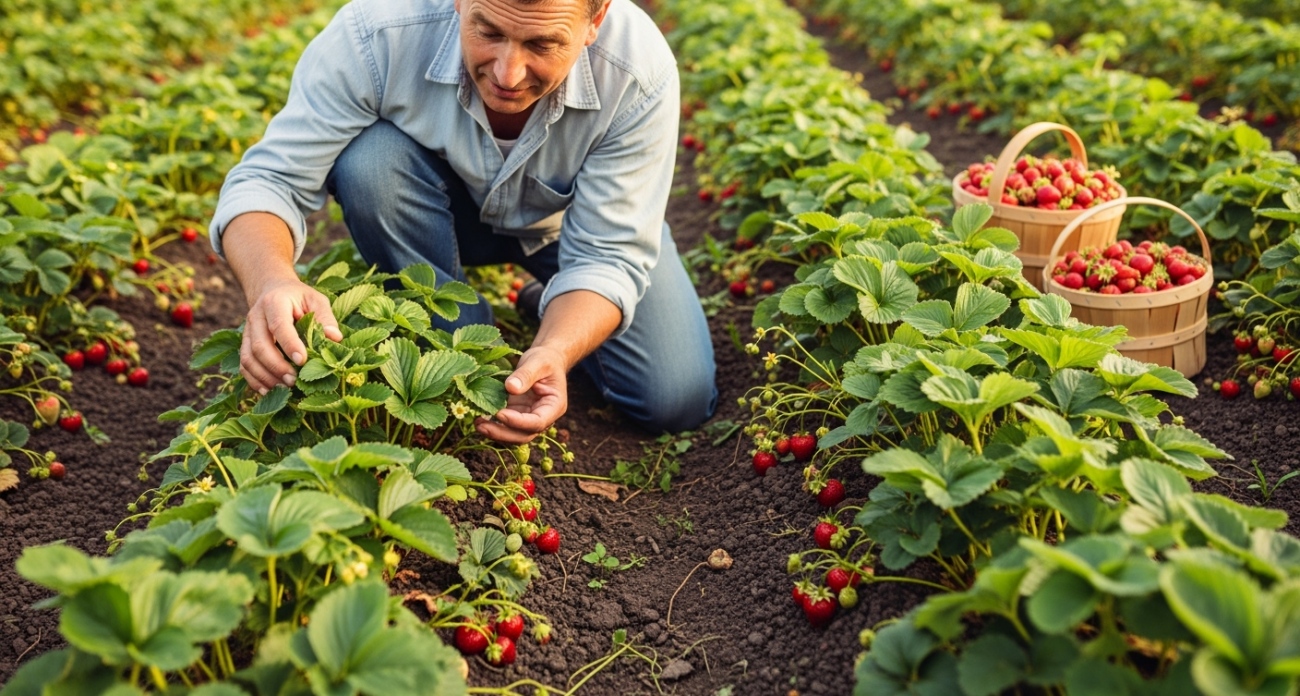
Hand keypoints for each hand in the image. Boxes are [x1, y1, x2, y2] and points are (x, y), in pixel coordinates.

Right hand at [239, 278, 342, 393]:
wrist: (272, 290)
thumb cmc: (298, 298)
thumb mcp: (315, 300)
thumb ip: (325, 318)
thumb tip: (334, 338)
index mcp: (275, 302)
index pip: (279, 325)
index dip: (289, 344)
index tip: (302, 361)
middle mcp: (256, 316)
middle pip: (260, 345)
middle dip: (276, 366)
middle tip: (293, 381)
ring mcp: (247, 331)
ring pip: (248, 358)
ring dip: (265, 376)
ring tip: (284, 388)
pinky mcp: (245, 344)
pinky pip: (244, 365)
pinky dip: (254, 380)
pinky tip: (268, 391)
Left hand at [476, 346, 567, 443]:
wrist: (546, 360)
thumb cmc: (545, 360)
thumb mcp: (537, 362)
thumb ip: (526, 374)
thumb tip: (510, 387)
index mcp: (554, 406)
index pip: (538, 422)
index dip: (518, 422)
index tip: (500, 413)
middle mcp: (543, 417)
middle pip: (524, 435)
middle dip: (503, 433)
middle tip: (481, 426)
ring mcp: (529, 418)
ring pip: (514, 435)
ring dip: (495, 433)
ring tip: (477, 424)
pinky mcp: (517, 415)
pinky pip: (505, 426)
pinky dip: (493, 425)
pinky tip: (479, 418)